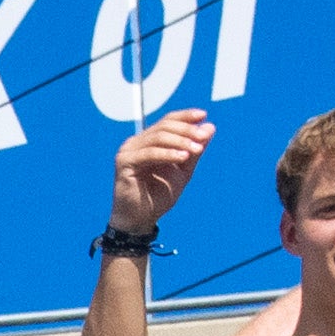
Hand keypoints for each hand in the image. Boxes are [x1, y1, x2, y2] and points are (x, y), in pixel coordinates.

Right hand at [110, 110, 208, 239]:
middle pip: (164, 126)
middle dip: (186, 130)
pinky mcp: (124, 162)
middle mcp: (136, 143)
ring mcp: (128, 151)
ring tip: (196, 149)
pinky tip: (182, 157)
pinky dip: (168, 154)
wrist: (141, 220)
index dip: (185, 115)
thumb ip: (194, 151)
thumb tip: (209, 126)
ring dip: (180, 141)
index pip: (168, 121)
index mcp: (148, 142)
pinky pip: (150, 153)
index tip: (203, 115)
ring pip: (158, 137)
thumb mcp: (182, 171)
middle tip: (202, 138)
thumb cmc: (158, 197)